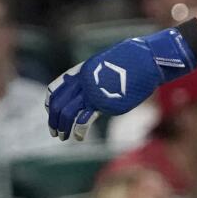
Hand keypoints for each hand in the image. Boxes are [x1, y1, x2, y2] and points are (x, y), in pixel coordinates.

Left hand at [45, 28, 196, 140]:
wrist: (145, 60)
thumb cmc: (130, 60)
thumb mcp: (106, 65)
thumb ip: (96, 77)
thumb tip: (95, 86)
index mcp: (81, 71)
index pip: (56, 88)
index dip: (51, 103)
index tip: (51, 114)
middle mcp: (82, 82)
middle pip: (59, 103)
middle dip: (54, 120)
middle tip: (55, 132)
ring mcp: (91, 92)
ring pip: (67, 112)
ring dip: (63, 127)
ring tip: (63, 137)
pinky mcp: (103, 103)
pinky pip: (84, 120)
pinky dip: (79, 130)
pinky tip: (79, 137)